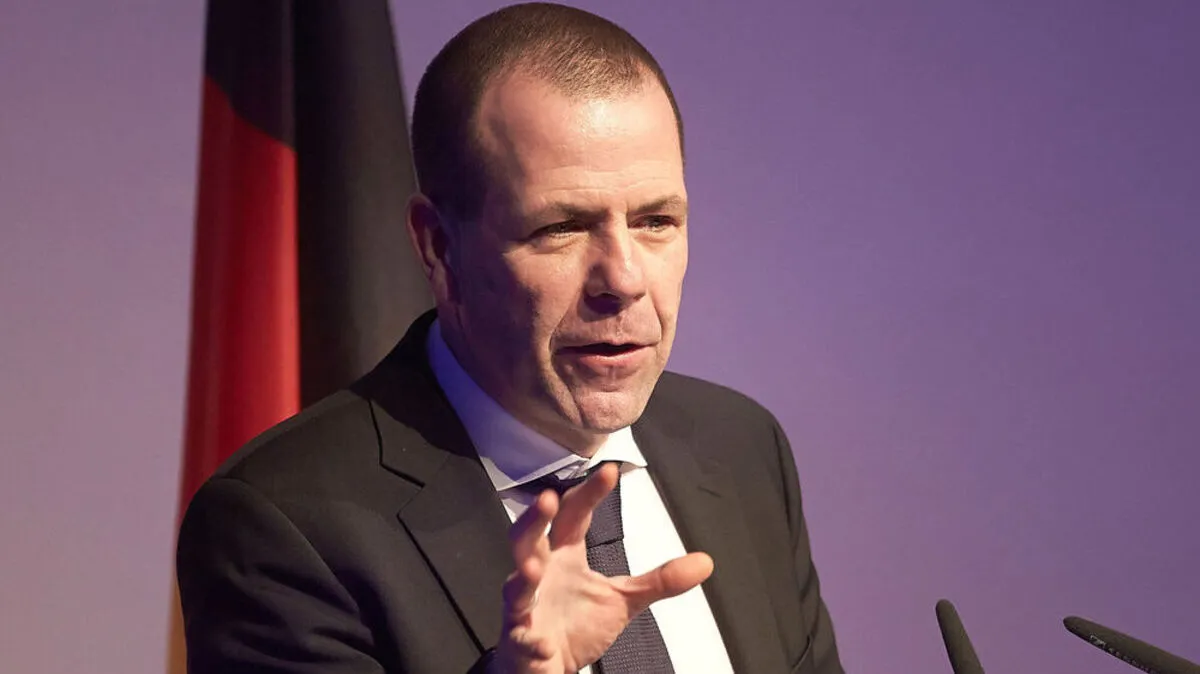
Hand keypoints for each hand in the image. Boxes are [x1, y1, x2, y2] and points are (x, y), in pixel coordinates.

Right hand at [492, 463, 712, 673]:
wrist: (547, 667)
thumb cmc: (575, 625)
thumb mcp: (624, 600)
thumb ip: (660, 580)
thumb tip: (704, 561)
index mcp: (564, 556)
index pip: (573, 516)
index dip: (588, 494)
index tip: (609, 471)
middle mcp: (540, 574)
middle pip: (528, 539)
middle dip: (534, 519)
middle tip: (547, 499)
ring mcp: (525, 606)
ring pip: (516, 586)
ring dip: (523, 577)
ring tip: (532, 570)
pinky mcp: (520, 640)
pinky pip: (520, 636)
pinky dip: (529, 638)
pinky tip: (540, 641)